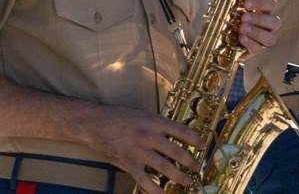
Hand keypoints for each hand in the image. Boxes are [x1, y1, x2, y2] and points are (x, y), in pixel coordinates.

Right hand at [81, 104, 205, 193]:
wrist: (94, 123)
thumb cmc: (119, 117)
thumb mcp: (144, 115)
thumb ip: (158, 125)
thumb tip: (176, 135)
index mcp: (155, 121)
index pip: (182, 130)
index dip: (196, 139)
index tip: (203, 145)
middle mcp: (149, 136)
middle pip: (176, 151)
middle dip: (190, 161)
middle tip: (197, 167)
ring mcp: (138, 151)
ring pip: (164, 166)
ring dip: (177, 175)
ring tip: (186, 181)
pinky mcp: (127, 163)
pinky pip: (144, 179)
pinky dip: (154, 188)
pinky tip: (162, 193)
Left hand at [212, 0, 280, 55]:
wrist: (221, 36)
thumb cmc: (229, 14)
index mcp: (262, 9)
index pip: (272, 4)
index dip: (261, 3)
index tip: (246, 3)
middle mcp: (267, 24)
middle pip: (275, 21)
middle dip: (260, 19)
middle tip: (243, 18)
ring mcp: (263, 38)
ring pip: (271, 37)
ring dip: (258, 33)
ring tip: (241, 29)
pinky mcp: (256, 50)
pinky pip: (260, 49)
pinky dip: (252, 44)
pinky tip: (240, 39)